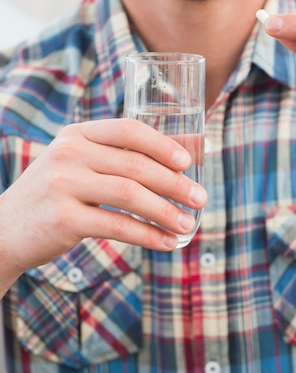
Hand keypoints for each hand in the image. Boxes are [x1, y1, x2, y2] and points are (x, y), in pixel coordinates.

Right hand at [0, 118, 207, 283]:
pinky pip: (117, 225)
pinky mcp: (64, 219)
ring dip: (166, 211)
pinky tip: (166, 242)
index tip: (188, 163)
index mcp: (77, 135)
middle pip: (135, 164)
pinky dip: (147, 235)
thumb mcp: (78, 166)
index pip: (128, 130)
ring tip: (188, 224)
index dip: (163, 145)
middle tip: (200, 198)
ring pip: (130, 194)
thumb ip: (120, 158)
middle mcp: (69, 154)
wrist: (5, 230)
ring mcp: (64, 185)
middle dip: (174, 183)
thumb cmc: (54, 196)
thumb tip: (186, 156)